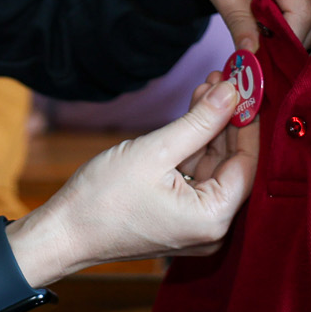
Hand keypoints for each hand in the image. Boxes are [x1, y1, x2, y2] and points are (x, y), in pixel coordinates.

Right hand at [0, 81, 254, 311]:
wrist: (63, 233)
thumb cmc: (103, 198)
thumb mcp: (155, 151)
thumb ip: (200, 122)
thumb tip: (232, 93)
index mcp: (213, 218)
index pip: (246, 163)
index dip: (247, 121)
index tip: (247, 85)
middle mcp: (211, 227)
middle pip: (230, 165)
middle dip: (227, 120)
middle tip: (224, 79)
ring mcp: (194, 224)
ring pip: (211, 167)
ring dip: (209, 129)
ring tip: (207, 86)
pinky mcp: (177, 218)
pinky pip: (194, 177)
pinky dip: (193, 148)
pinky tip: (192, 114)